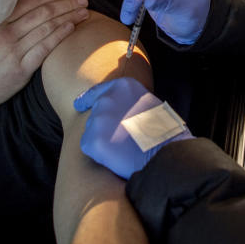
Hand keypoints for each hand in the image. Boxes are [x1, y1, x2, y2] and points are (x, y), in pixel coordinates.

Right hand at [0, 0, 89, 115]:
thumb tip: (16, 6)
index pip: (27, 3)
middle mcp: (4, 34)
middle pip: (42, 13)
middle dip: (65, 4)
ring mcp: (13, 52)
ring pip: (46, 28)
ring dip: (69, 18)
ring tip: (84, 12)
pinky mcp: (20, 70)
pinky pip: (45, 48)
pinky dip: (60, 36)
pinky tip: (71, 28)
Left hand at [73, 77, 192, 178]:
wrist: (165, 153)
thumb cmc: (164, 132)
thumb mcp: (149, 104)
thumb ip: (129, 102)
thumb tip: (120, 111)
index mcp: (123, 87)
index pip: (97, 92)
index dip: (87, 100)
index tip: (79, 104)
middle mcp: (106, 100)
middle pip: (94, 115)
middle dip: (103, 127)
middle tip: (120, 140)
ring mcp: (97, 120)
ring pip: (91, 132)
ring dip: (103, 141)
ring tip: (124, 149)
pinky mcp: (91, 140)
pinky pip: (90, 147)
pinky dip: (99, 154)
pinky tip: (117, 156)